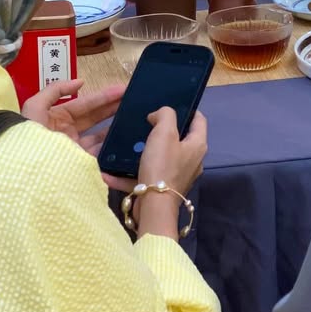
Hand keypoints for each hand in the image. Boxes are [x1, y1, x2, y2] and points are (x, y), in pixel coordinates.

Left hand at [22, 79, 125, 155]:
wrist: (23, 166)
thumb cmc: (28, 134)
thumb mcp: (35, 106)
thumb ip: (55, 90)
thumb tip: (80, 82)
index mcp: (58, 117)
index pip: (86, 103)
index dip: (104, 96)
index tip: (123, 89)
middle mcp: (68, 132)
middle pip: (96, 117)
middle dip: (113, 107)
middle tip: (134, 99)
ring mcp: (75, 149)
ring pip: (100, 135)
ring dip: (115, 125)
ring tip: (133, 116)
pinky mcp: (79, 164)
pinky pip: (98, 154)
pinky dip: (110, 147)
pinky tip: (123, 138)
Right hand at [101, 109, 207, 242]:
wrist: (153, 207)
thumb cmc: (162, 165)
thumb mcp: (164, 132)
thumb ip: (165, 115)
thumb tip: (159, 116)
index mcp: (197, 145)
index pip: (199, 120)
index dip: (187, 109)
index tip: (170, 104)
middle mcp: (192, 161)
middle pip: (179, 139)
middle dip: (163, 130)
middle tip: (146, 123)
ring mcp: (178, 176)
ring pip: (161, 158)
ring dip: (145, 151)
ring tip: (130, 143)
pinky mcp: (163, 189)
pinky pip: (146, 176)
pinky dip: (130, 174)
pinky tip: (111, 172)